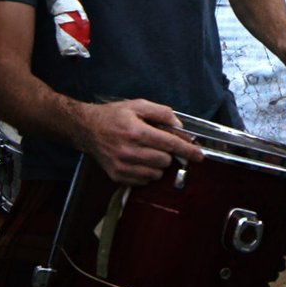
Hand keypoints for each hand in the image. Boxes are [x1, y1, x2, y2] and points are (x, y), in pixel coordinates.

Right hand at [79, 98, 203, 184]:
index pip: (170, 144)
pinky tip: (138, 160)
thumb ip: (161, 113)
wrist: (86, 129)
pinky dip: (146, 173)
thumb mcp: (138, 105)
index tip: (199, 156)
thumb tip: (179, 127)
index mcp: (136, 131)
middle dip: (167, 153)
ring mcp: (122, 166)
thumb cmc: (113, 115)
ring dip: (158, 165)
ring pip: (156, 174)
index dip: (187, 150)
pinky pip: (143, 181)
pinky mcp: (117, 176)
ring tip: (147, 152)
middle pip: (165, 161)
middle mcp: (129, 151)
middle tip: (159, 144)